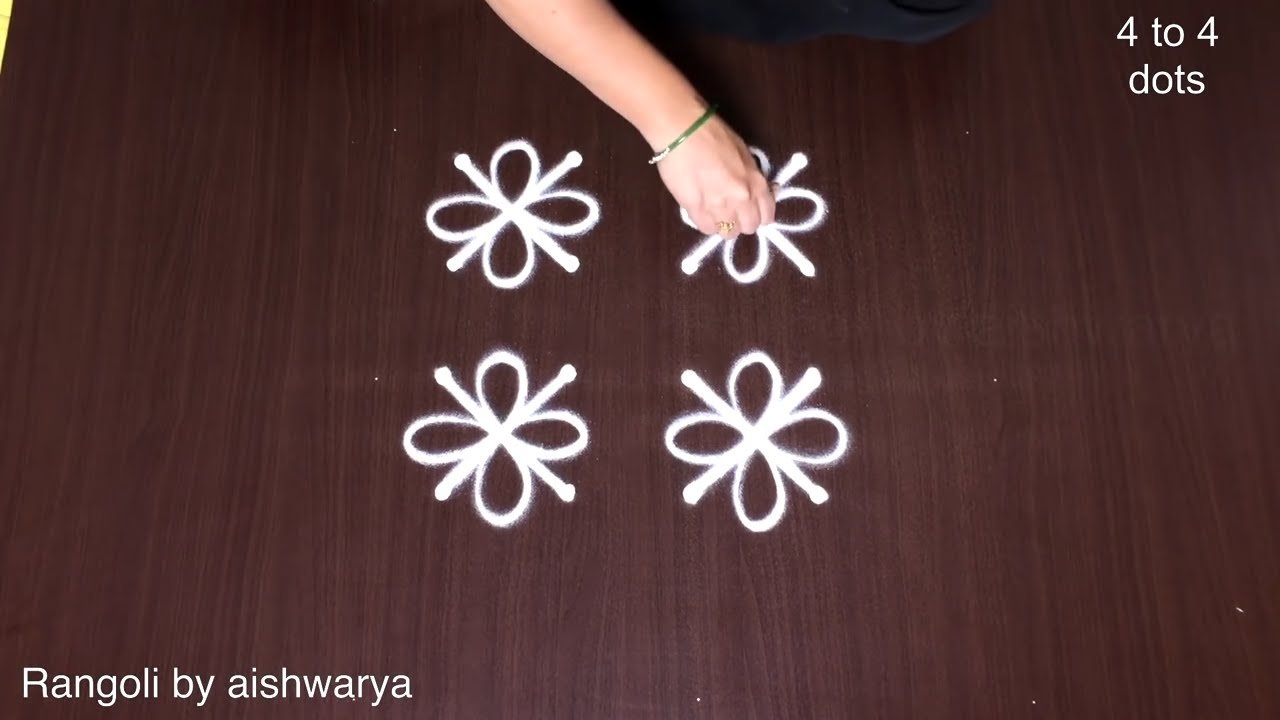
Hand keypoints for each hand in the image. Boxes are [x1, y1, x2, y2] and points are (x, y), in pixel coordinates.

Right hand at [653, 115, 775, 239]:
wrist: (685, 131)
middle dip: (741, 222)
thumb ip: (751, 176)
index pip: (766, 216)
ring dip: (723, 224)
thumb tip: (755, 191)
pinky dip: (706, 223)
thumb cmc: (714, 135)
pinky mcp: (696, 209)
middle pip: (748, 228)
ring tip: (714, 211)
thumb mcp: (744, 154)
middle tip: (731, 211)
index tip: (749, 211)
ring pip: (727, 233)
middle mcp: (742, 199)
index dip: (758, 216)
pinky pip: (706, 229)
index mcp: (756, 182)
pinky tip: (701, 210)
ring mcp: (719, 207)